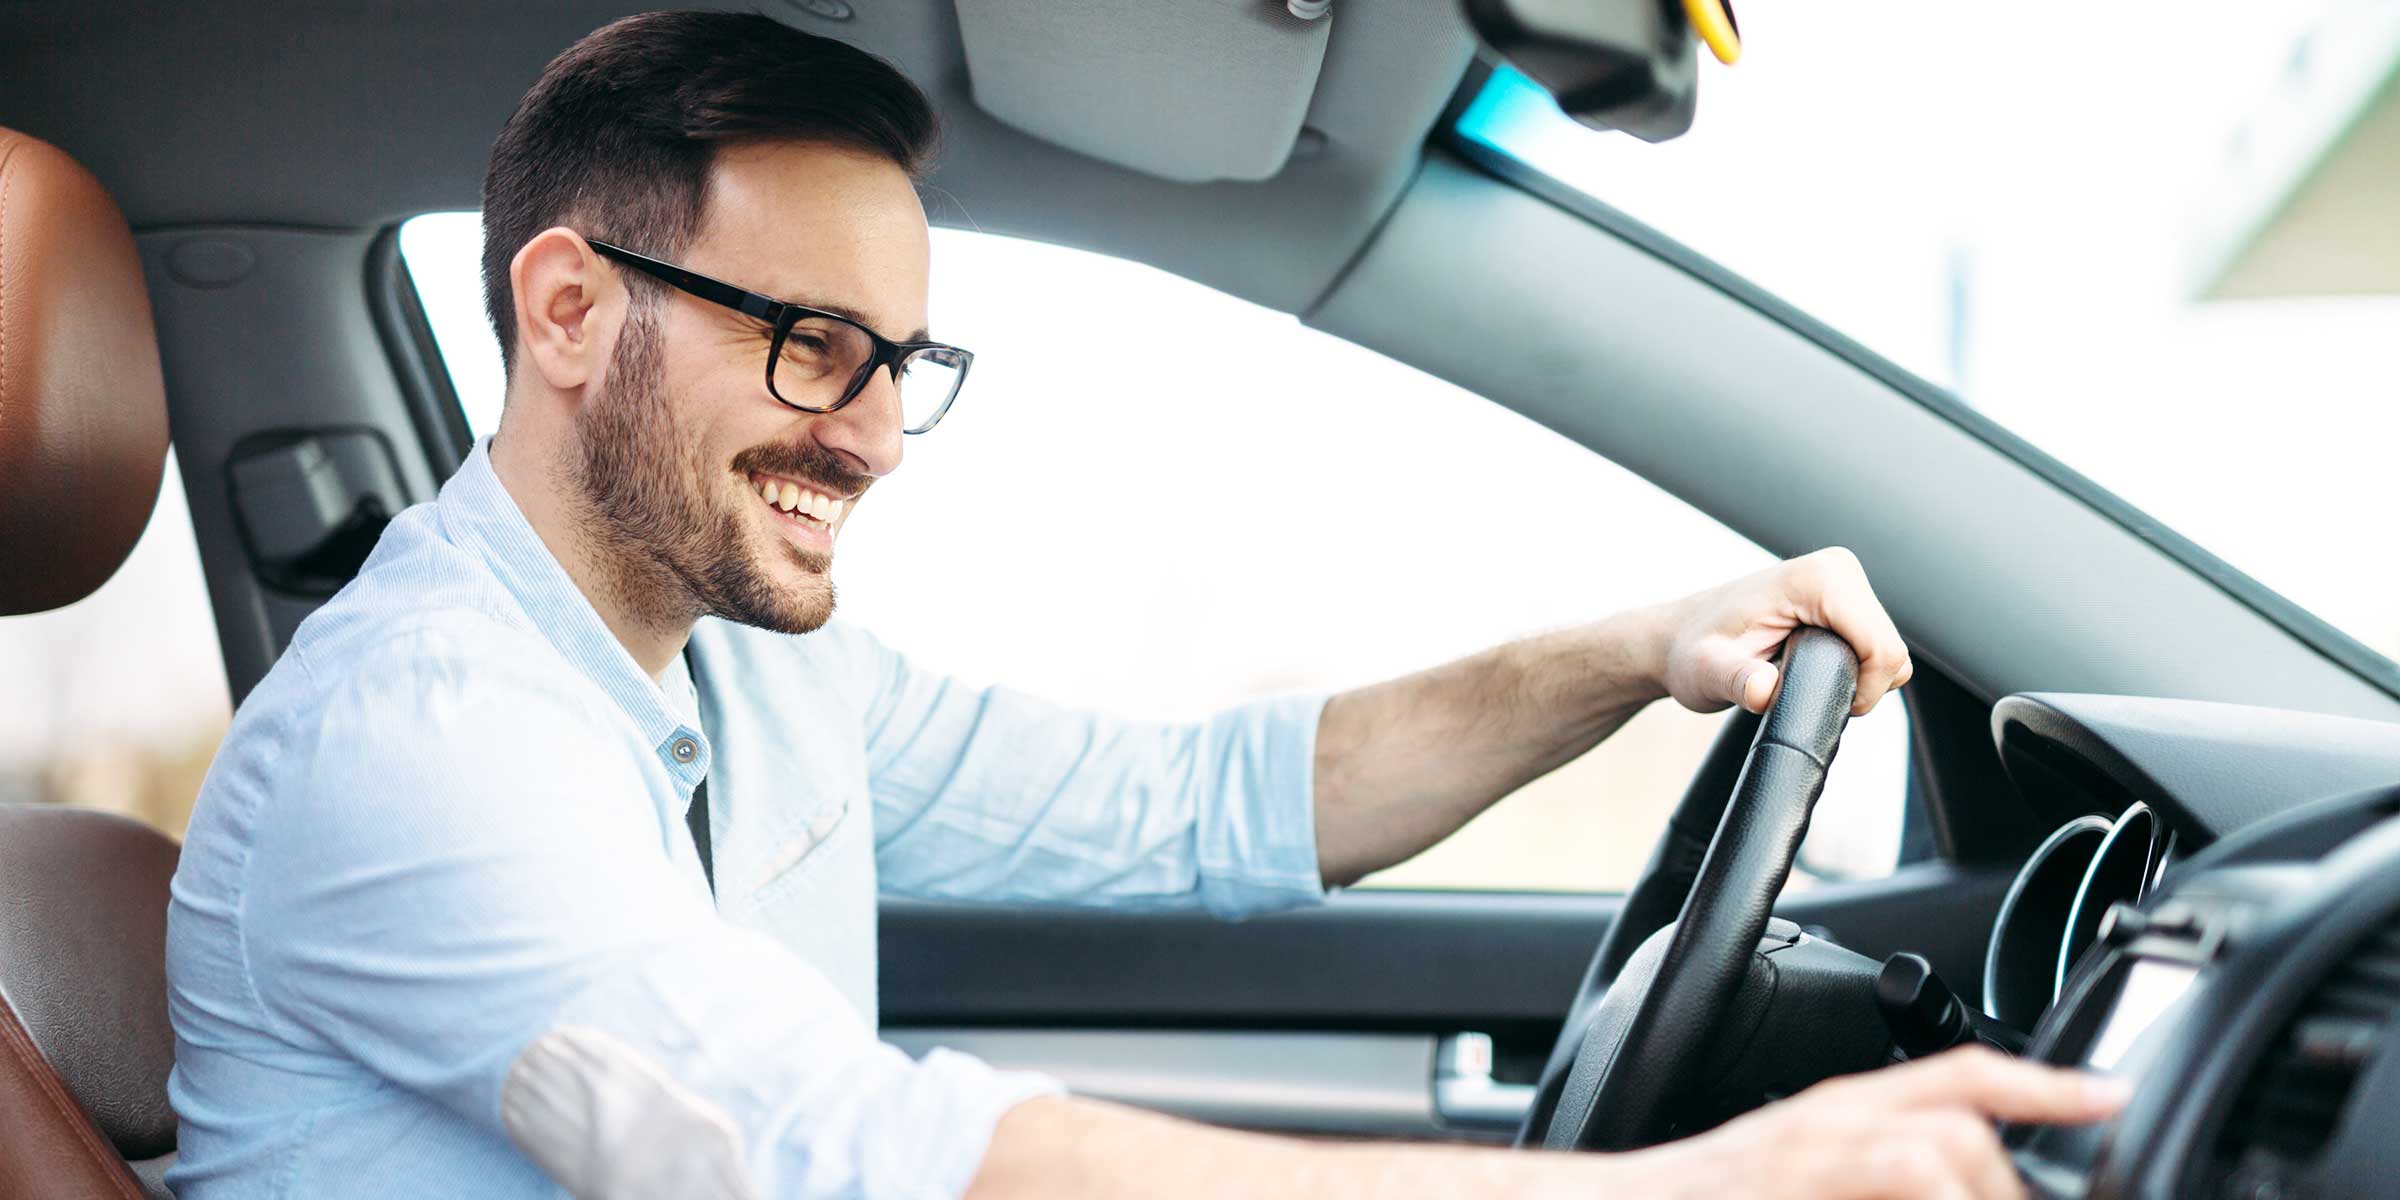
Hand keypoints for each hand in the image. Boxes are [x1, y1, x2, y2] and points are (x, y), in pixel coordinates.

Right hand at [1588, 1047, 2129, 1199]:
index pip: (1954, 1073)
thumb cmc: (1695, 1199)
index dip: (2041, 1081)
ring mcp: (1803, 1167)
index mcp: (1830, 1114)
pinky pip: (1895, 1184)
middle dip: (2009, 1181)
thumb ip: (1864, 1165)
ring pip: (1934, 1158)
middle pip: (1958, 1124)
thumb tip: (1950, 1170)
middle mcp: (1820, 1129)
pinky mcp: (1789, 1192)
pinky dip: (1930, 1198)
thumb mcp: (1790, 1166)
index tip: (2109, 1096)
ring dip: (1975, 1192)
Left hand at [1650, 547, 1911, 716]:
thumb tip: (1764, 689)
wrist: (1678, 638)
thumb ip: (1736, 681)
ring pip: (1888, 651)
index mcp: (1818, 579)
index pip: (1881, 647)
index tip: (1822, 706)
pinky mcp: (1846, 598)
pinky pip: (1876, 646)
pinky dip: (1854, 669)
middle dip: (1858, 685)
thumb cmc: (1691, 652)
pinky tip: (1810, 667)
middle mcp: (1838, 569)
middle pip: (1890, 650)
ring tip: (1798, 677)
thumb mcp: (1706, 673)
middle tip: (1799, 691)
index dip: (1863, 690)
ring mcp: (1845, 581)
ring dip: (1855, 678)